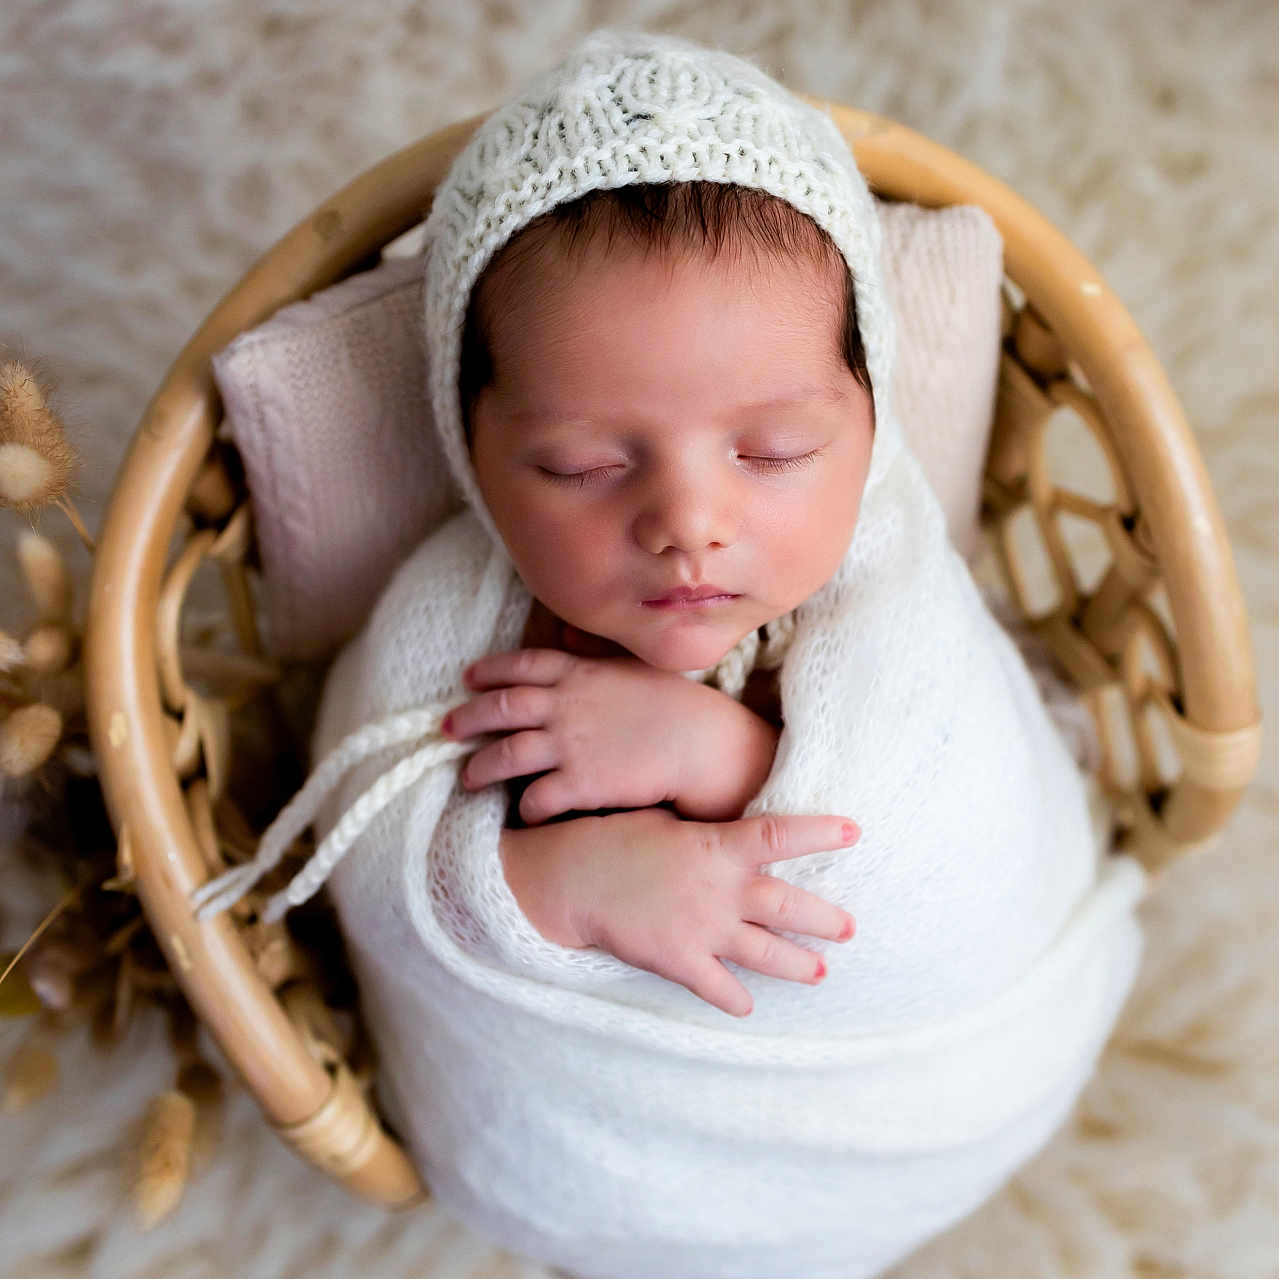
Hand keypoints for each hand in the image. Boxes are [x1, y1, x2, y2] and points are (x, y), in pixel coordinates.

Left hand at [443, 647, 772, 823]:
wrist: (703, 744)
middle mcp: (565, 706)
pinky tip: (518, 815)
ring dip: (480, 769)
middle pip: (500, 709)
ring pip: (505, 756)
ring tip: (467, 778)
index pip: (521, 666)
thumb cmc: (676, 704)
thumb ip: (593, 650)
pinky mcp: (580, 784)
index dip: (489, 672)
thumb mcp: (633, 665)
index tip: (468, 679)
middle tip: (446, 729)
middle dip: (466, 719)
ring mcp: (570, 746)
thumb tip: (564, 634)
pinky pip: (536, 799)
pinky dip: (523, 809)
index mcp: (579, 674)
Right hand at [499, 807, 859, 1017]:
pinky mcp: (680, 960)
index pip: (781, 835)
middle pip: (787, 905)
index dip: (820, 833)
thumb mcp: (668, 821)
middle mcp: (720, 889)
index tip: (855, 831)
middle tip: (849, 928)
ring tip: (820, 972)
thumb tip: (734, 829)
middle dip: (824, 918)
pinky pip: (719, 989)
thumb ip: (706, 834)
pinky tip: (746, 1007)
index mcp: (717, 846)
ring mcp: (703, 927)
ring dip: (798, 964)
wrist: (573, 875)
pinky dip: (736, 1000)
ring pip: (766, 952)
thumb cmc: (615, 837)